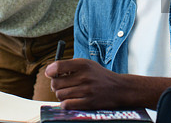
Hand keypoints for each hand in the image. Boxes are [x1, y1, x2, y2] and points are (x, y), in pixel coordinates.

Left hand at [46, 59, 170, 109]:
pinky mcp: (89, 103)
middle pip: (56, 83)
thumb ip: (70, 66)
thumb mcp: (88, 64)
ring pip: (60, 95)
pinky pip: (67, 105)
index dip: (50, 71)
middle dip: (56, 85)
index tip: (50, 74)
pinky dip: (66, 104)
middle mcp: (84, 76)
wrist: (120, 89)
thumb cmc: (100, 76)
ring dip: (61, 95)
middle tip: (61, 85)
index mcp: (83, 64)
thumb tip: (50, 72)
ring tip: (69, 93)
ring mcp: (87, 90)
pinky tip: (71, 100)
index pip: (58, 66)